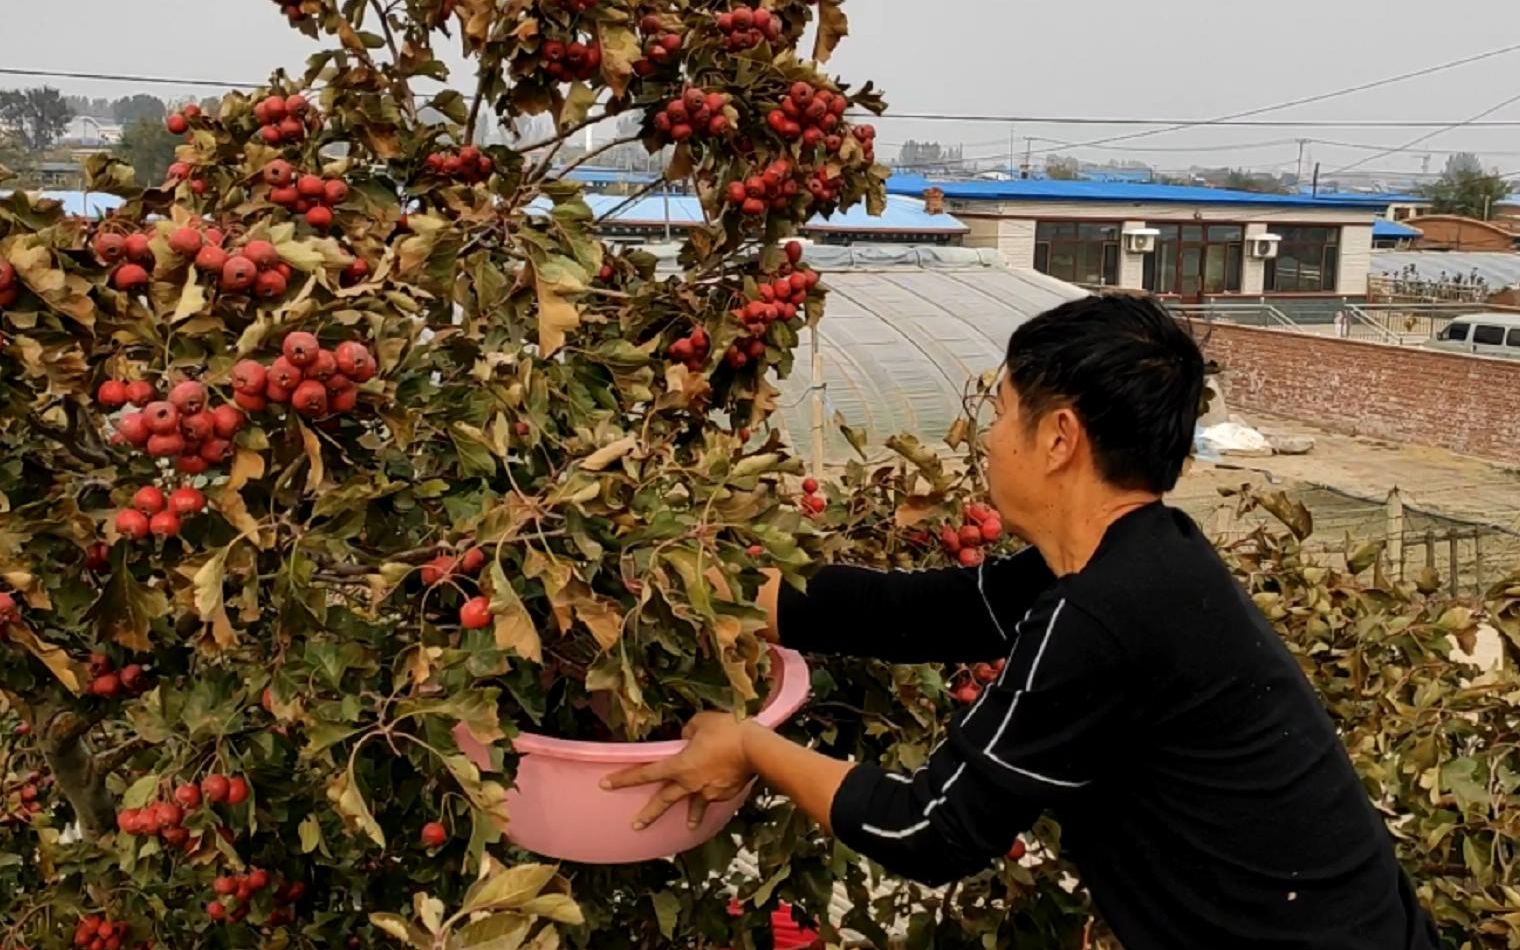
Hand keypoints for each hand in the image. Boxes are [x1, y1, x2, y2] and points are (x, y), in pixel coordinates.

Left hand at [601, 711, 756, 829]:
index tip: (606, 785)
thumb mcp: (703, 721)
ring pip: (694, 806)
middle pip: (664, 800)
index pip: (645, 773)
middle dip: (648, 814)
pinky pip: (715, 798)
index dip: (624, 779)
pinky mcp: (725, 794)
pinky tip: (718, 797)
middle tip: (636, 825)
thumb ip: (689, 729)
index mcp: (679, 765)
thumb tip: (687, 734)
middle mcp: (690, 783)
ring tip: (688, 826)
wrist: (756, 750)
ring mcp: (708, 792)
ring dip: (690, 817)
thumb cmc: (727, 731)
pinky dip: (714, 798)